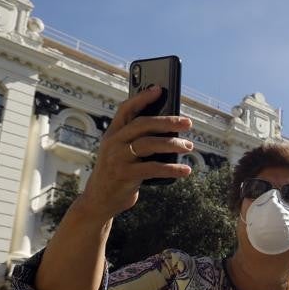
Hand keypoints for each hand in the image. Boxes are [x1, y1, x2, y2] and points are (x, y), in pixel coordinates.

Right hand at [76, 86, 193, 220]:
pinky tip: (184, 170)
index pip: (126, 109)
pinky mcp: (125, 175)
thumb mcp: (122, 152)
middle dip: (167, 121)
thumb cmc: (118, 172)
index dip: (142, 97)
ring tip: (188, 146)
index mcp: (112, 133)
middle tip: (187, 123)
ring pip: (149, 144)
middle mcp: (113, 143)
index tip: (160, 89)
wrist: (99, 200)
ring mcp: (117, 159)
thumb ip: (138, 139)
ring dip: (172, 144)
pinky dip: (171, 169)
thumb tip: (170, 127)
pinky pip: (152, 168)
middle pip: (142, 124)